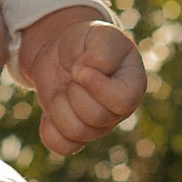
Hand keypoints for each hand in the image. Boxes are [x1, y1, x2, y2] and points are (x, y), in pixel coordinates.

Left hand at [18, 6, 147, 154]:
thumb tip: (88, 73)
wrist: (60, 52)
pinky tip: (51, 109)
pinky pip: (62, 146)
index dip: (97, 88)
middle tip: (72, 74)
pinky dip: (49, 128)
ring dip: (59, 107)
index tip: (79, 68)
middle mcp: (119, 111)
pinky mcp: (75, 136)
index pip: (123, 100)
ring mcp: (98, 127)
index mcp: (132, 84)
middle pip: (96, 118)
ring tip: (62, 88)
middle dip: (74, 92)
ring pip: (76, 133)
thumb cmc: (85, 42)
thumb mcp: (98, 34)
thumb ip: (101, 51)